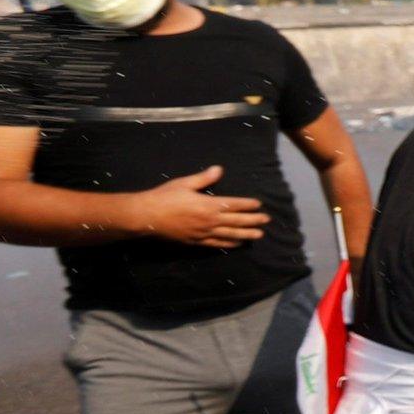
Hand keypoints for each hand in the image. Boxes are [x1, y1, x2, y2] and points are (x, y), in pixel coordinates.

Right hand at [131, 166, 269, 247]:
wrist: (146, 216)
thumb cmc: (164, 197)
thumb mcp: (184, 184)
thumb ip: (204, 178)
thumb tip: (219, 169)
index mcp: (208, 205)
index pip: (234, 204)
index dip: (248, 205)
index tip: (259, 205)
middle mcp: (209, 221)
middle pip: (237, 221)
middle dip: (253, 220)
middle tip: (266, 220)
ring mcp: (203, 233)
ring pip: (230, 234)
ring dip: (246, 234)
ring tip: (259, 234)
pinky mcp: (196, 242)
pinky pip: (217, 244)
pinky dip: (230, 243)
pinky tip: (238, 243)